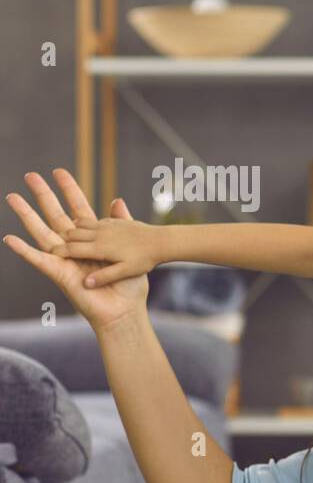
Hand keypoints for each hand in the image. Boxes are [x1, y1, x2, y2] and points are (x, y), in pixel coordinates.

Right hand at [3, 170, 148, 333]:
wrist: (127, 311)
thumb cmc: (132, 286)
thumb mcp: (129, 250)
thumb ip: (121, 223)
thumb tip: (116, 200)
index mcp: (93, 240)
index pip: (77, 210)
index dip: (68, 190)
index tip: (58, 171)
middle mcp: (76, 248)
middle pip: (55, 215)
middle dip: (43, 195)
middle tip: (30, 174)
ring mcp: (66, 260)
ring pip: (42, 233)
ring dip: (26, 215)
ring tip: (12, 197)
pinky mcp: (61, 275)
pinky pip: (40, 261)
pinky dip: (25, 251)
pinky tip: (10, 239)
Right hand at [50, 208, 164, 285]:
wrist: (162, 241)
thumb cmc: (144, 260)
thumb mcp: (126, 272)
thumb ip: (105, 277)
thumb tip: (85, 283)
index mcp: (101, 248)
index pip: (72, 249)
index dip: (60, 252)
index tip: (52, 256)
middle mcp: (101, 233)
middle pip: (72, 234)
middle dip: (63, 240)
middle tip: (58, 247)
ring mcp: (107, 225)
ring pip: (80, 224)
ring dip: (73, 231)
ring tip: (71, 240)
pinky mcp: (115, 220)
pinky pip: (94, 221)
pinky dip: (86, 226)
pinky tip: (90, 233)